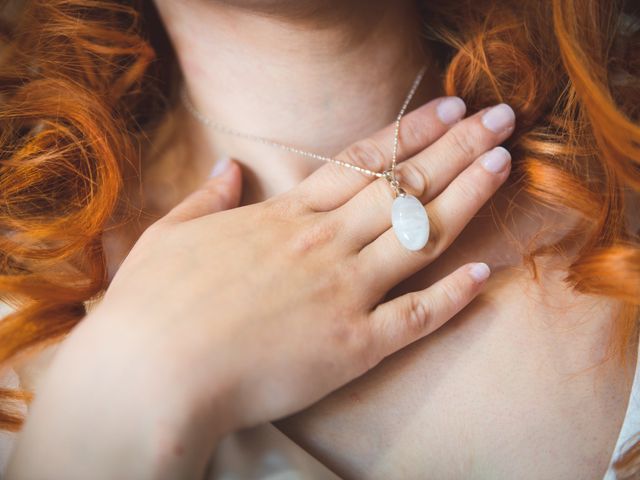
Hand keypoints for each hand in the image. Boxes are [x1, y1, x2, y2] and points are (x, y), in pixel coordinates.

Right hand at [8, 98, 514, 478]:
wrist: (150, 376)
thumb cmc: (151, 307)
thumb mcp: (172, 235)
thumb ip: (208, 200)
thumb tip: (228, 168)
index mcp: (282, 218)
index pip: (361, 163)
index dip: (409, 133)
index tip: (448, 109)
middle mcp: (321, 245)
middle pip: (403, 188)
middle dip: (456, 149)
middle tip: (500, 119)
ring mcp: (342, 294)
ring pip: (419, 238)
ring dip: (467, 199)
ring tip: (504, 165)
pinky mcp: (352, 347)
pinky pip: (414, 318)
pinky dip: (453, 298)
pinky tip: (486, 274)